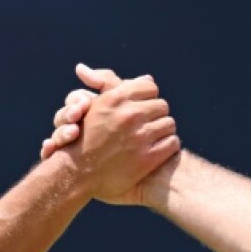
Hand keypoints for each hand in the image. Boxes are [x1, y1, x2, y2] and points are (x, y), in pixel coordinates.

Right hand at [52, 64, 178, 202]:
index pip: (149, 88)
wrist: (78, 174)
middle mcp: (129, 115)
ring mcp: (139, 137)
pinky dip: (167, 147)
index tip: (140, 109)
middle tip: (145, 126)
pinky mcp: (147, 158)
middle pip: (162, 106)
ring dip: (162, 131)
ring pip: (169, 124)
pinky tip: (157, 150)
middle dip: (155, 115)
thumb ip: (119, 87)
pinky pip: (172, 143)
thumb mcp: (96, 106)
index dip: (146, 99)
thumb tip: (148, 78)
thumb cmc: (85, 137)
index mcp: (116, 98)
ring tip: (151, 138)